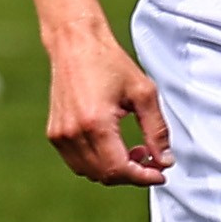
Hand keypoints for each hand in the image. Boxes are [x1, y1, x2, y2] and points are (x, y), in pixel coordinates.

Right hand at [46, 27, 174, 186]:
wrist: (75, 44)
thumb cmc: (108, 62)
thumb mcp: (144, 93)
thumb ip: (157, 131)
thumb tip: (165, 160)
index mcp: (96, 123)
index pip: (119, 169)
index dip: (143, 177)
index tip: (160, 175)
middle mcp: (73, 133)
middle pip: (106, 175)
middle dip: (132, 174)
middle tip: (151, 159)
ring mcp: (60, 135)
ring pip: (91, 173)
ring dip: (115, 170)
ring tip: (133, 151)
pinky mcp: (55, 134)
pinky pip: (78, 162)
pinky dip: (98, 163)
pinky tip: (113, 147)